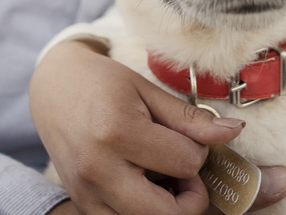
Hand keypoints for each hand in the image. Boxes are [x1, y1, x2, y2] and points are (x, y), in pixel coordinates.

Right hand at [31, 40, 285, 214]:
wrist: (52, 89)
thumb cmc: (101, 82)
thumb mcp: (146, 90)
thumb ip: (189, 117)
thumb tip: (233, 133)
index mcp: (118, 133)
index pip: (185, 162)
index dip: (199, 153)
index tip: (191, 139)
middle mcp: (99, 170)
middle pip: (167, 213)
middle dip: (191, 198)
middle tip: (188, 174)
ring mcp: (87, 194)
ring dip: (167, 210)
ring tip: (166, 180)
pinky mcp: (82, 205)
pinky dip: (143, 211)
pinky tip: (146, 187)